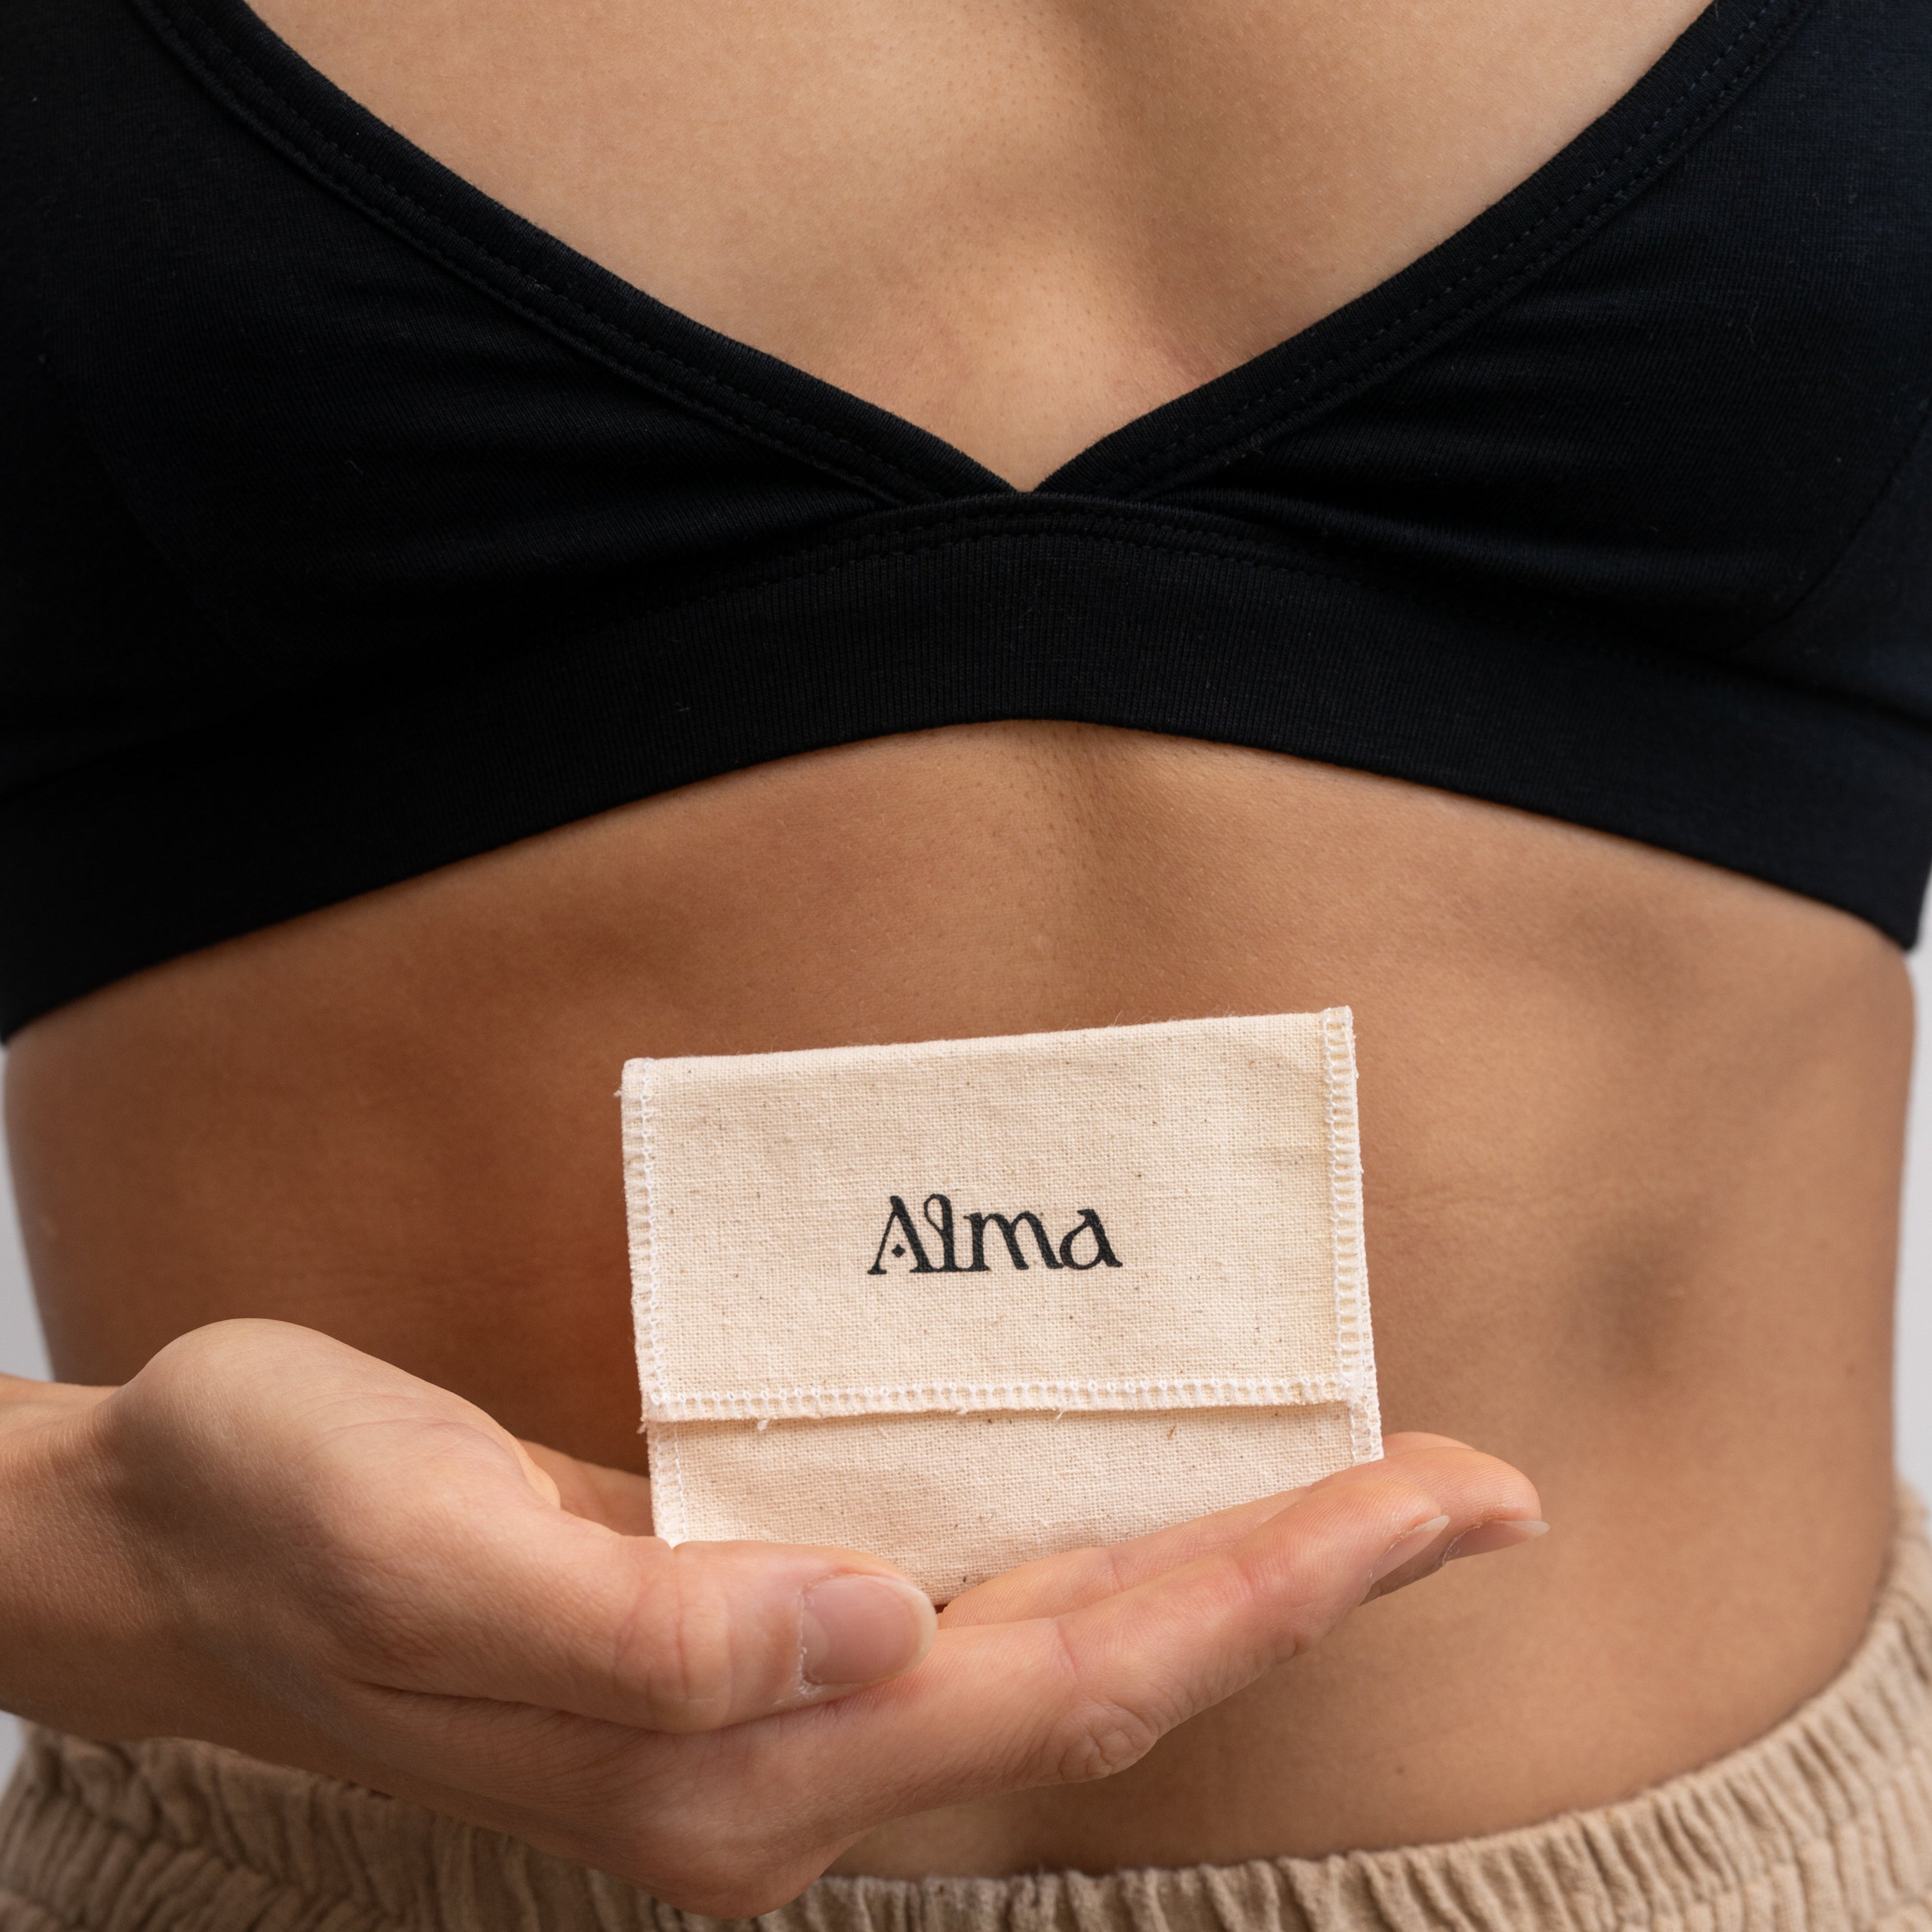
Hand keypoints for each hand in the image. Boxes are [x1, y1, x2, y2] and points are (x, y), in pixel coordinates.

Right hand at [0, 1321, 1540, 1913]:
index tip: (1446, 1497)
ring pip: (1063, 1655)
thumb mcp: (413, 1545)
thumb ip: (637, 1622)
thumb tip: (861, 1622)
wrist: (179, 1544)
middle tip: (1479, 1488)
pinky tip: (1167, 1508)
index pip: (1071, 1675)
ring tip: (1377, 1499)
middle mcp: (779, 1767)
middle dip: (1306, 1584)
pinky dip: (1108, 1560)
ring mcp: (772, 1718)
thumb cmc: (279, 1515)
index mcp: (726, 1764)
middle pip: (1107, 1678)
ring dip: (1231, 1579)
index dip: (1276, 1587)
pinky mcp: (751, 1646)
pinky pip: (982, 1616)